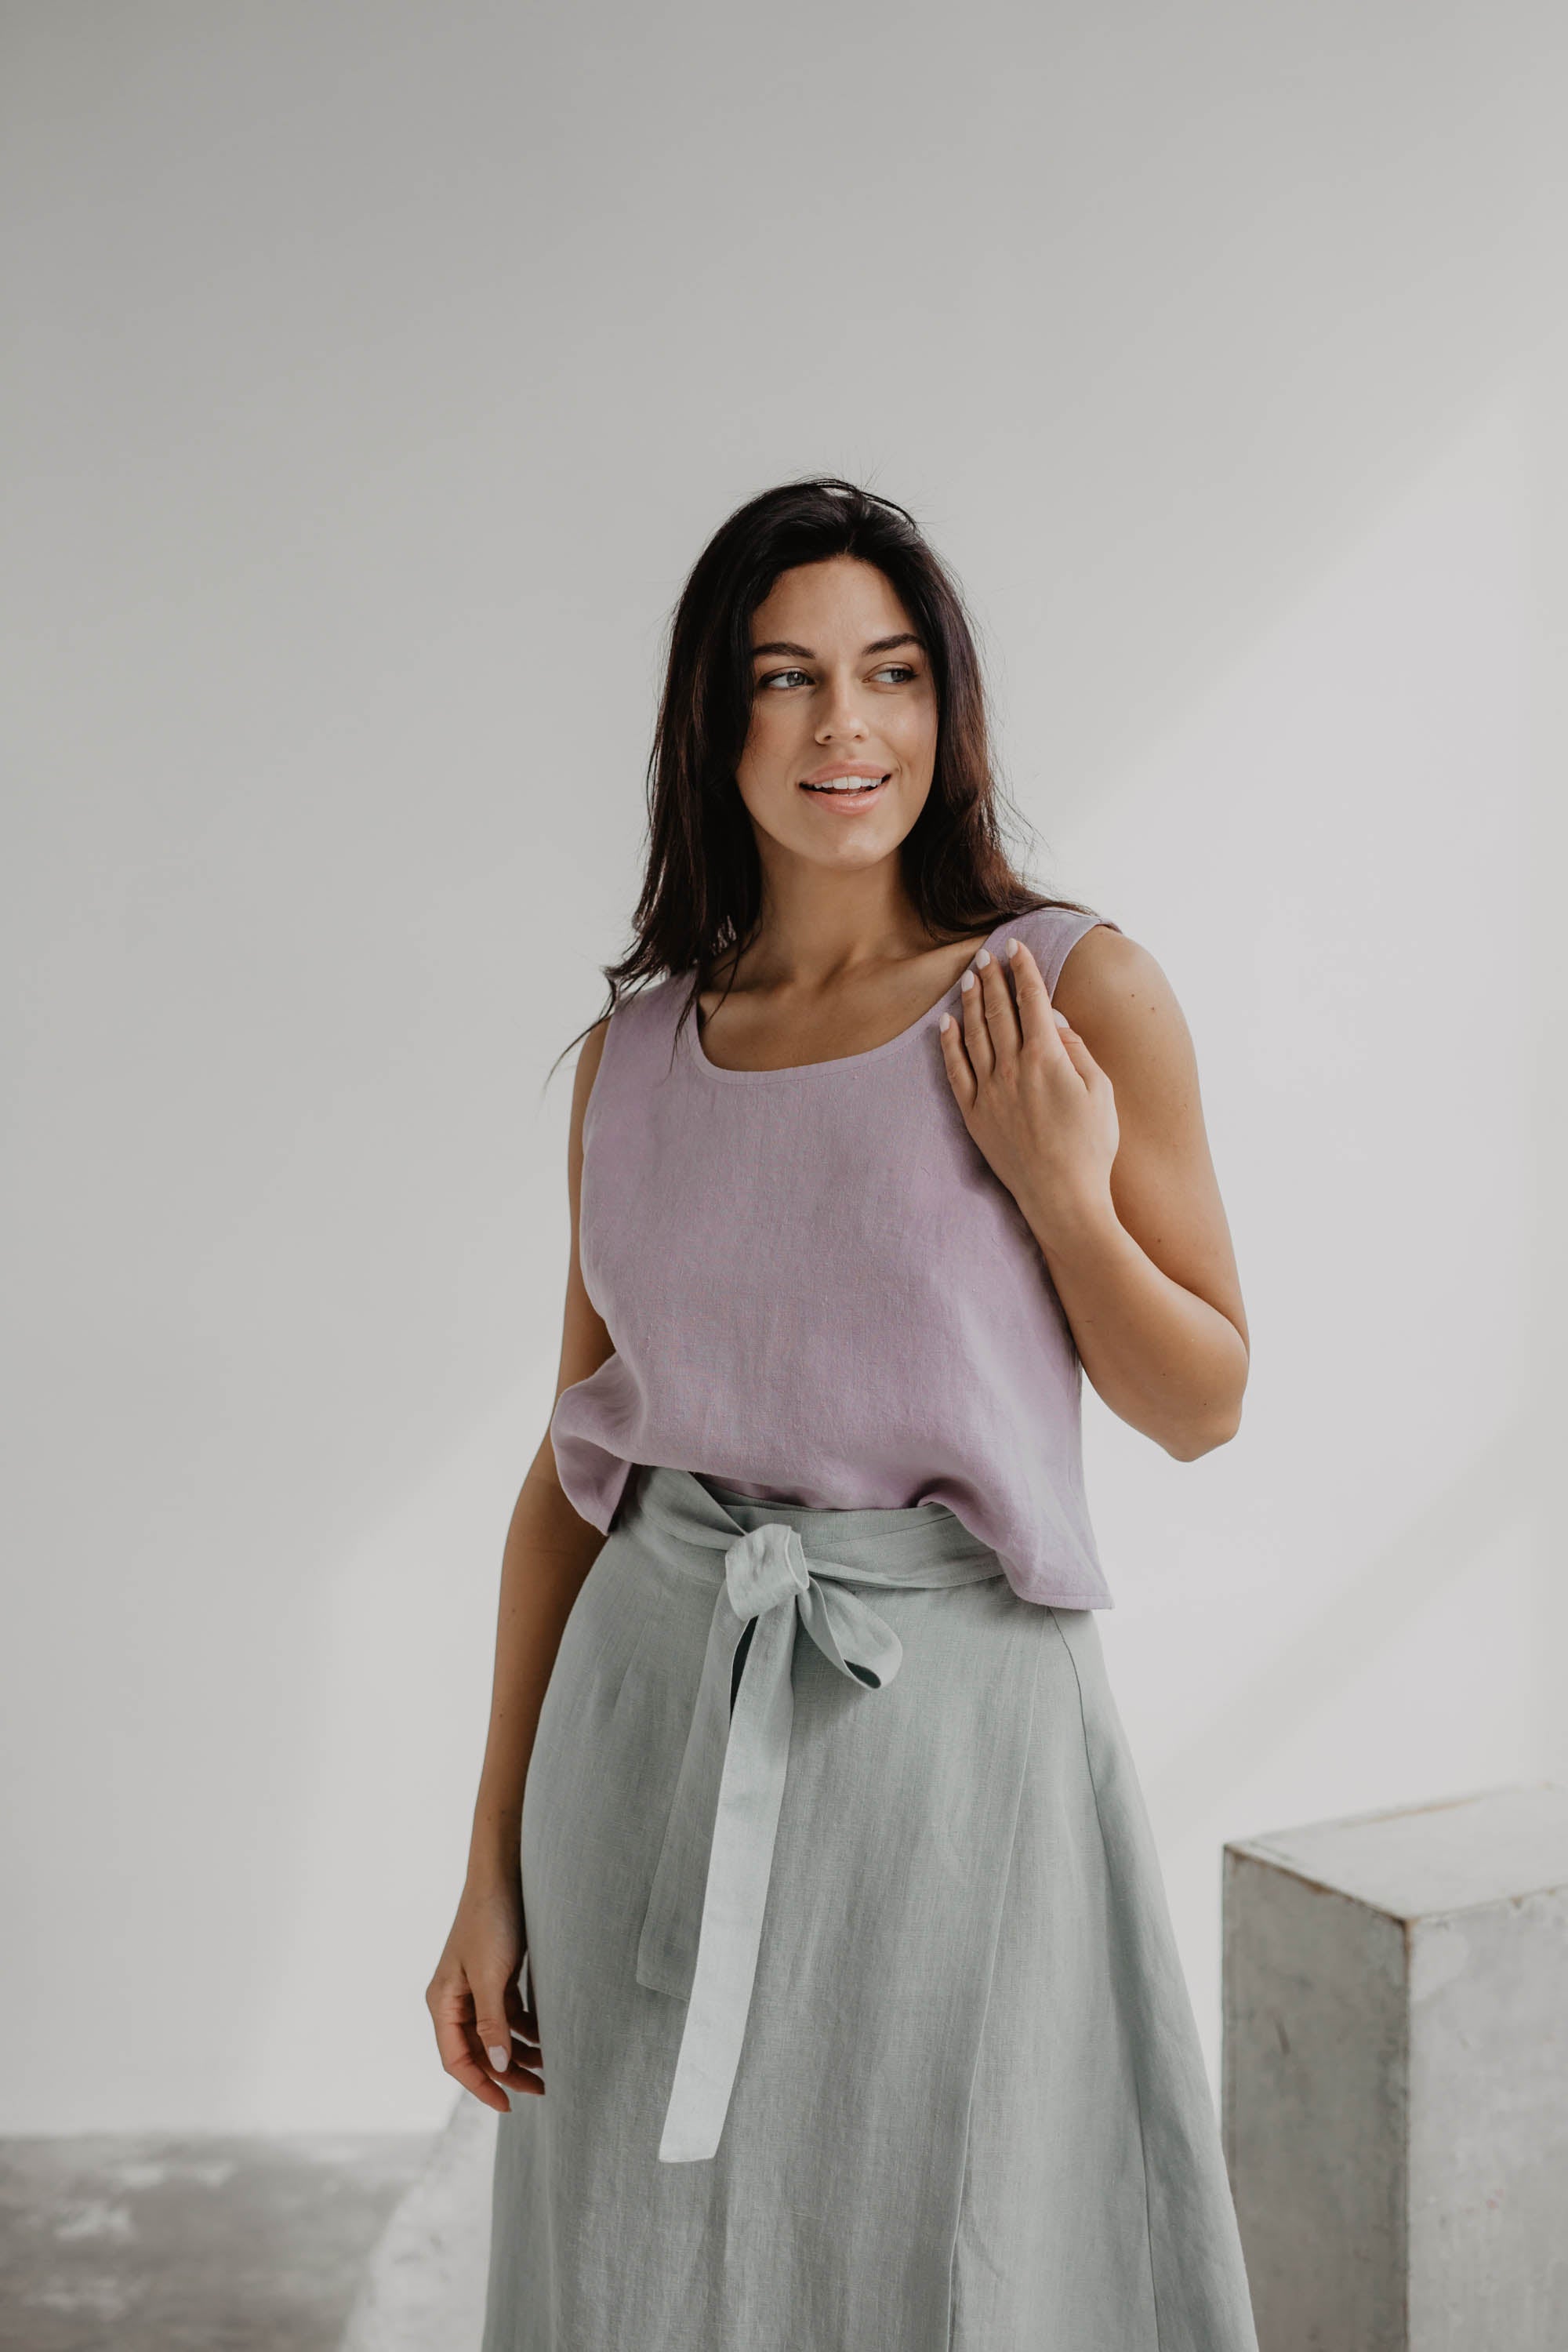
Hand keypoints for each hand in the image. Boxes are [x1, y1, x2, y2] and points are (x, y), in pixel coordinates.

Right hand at [425, 1873, 542, 2111]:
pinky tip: (547, 2036)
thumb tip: (498, 2066)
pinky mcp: (497, 1977)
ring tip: (550, 2066)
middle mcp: (455, 2000)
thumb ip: (492, 2023)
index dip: (481, 2085)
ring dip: (520, 2053)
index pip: (456, 2059)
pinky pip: (509, 2015)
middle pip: (478, 2051)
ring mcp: (476, 1989)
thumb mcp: (491, 1976)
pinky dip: (526, 2029)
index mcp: (443, 2003)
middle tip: (540, 2089)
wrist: (504, 1874)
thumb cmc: (490, 1921)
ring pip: (496, 2036)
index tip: (509, 2105)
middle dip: (507, 2073)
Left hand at [938, 937, 1118, 1245]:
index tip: (1015, 947)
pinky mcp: (974, 1114)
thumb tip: (1052, 1019)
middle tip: (985, 956)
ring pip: (974, 1034)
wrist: (1062, 1197)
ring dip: (970, 1002)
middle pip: (998, 1011)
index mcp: (1047, 1057)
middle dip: (991, 978)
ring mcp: (989, 1091)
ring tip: (968, 979)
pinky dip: (948, 1044)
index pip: (1031, 999)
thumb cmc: (1091, 1146)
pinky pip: (955, 1070)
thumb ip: (1076, 1049)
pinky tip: (945, 1024)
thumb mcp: (1099, 1091)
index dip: (1023, 969)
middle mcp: (1012, 1068)